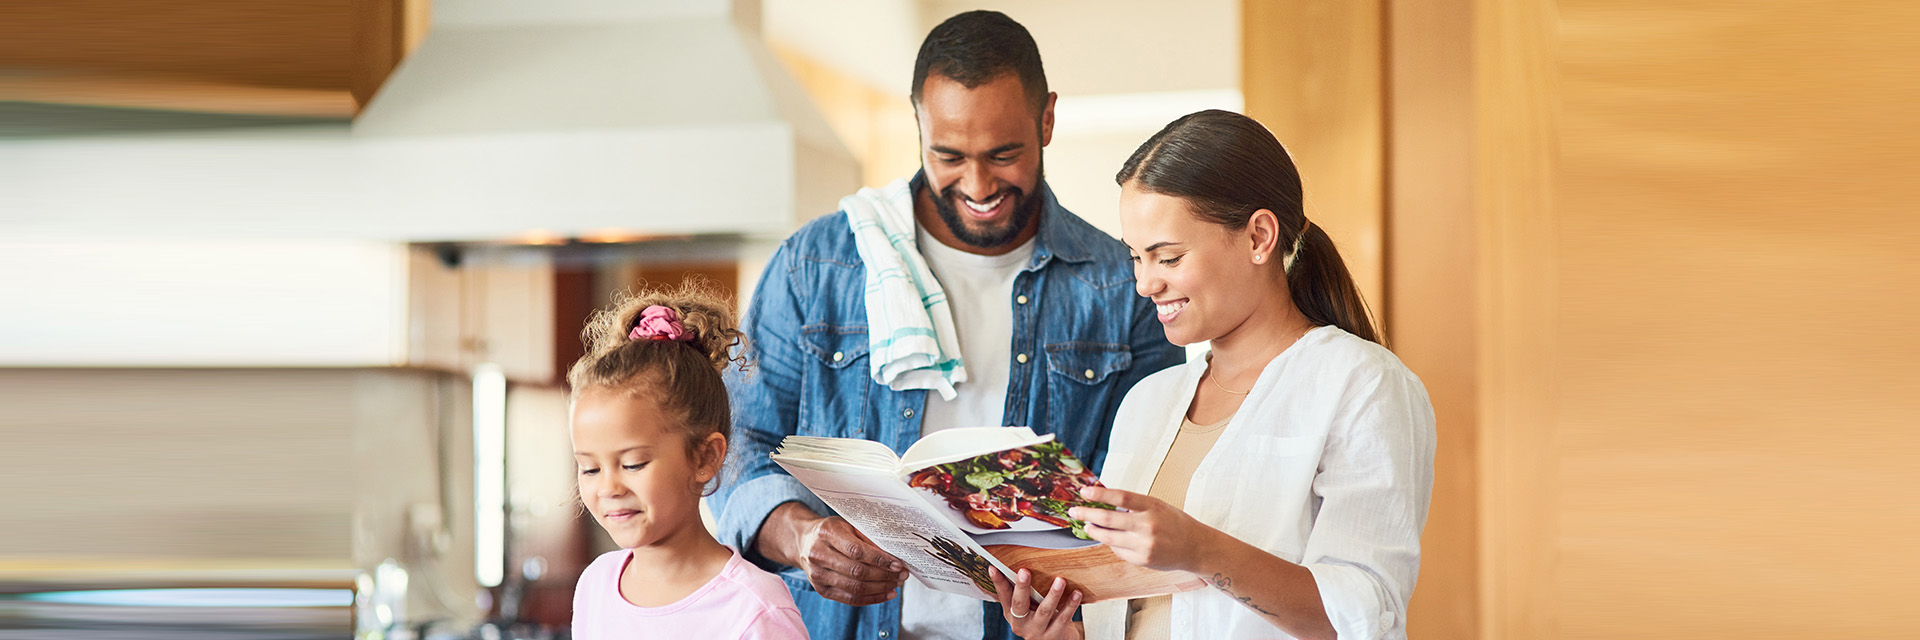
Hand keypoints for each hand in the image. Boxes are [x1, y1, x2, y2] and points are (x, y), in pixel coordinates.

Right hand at [760, 503, 907, 605]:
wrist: (804, 542)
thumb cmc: (831, 531)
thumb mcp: (848, 525)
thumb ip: (868, 538)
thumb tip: (893, 554)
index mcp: (827, 533)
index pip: (856, 551)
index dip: (879, 560)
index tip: (898, 564)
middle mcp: (818, 554)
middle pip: (856, 572)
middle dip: (884, 576)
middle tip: (902, 575)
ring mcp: (817, 575)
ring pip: (854, 588)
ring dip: (880, 588)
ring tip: (896, 584)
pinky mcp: (821, 590)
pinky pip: (850, 599)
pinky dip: (871, 599)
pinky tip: (885, 594)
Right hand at [989, 567, 1082, 639]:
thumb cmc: (1041, 618)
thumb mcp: (1028, 608)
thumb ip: (1025, 593)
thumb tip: (1022, 564)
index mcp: (1011, 615)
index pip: (1003, 596)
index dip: (998, 582)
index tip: (993, 568)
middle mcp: (1021, 625)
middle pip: (1020, 605)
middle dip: (1022, 588)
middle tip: (1024, 571)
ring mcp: (1037, 632)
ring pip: (1044, 612)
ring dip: (1052, 595)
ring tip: (1060, 580)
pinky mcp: (1053, 636)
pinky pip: (1063, 619)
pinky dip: (1070, 605)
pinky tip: (1076, 593)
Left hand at [1068, 486, 1217, 572]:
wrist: (1194, 547)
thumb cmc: (1174, 522)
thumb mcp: (1157, 505)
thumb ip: (1133, 504)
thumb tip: (1103, 499)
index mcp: (1152, 506)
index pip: (1121, 497)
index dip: (1100, 494)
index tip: (1084, 491)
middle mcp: (1148, 525)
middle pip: (1109, 519)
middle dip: (1087, 514)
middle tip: (1074, 511)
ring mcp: (1144, 544)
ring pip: (1109, 538)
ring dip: (1094, 531)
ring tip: (1086, 525)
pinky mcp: (1142, 559)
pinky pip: (1118, 550)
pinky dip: (1112, 544)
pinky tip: (1111, 539)